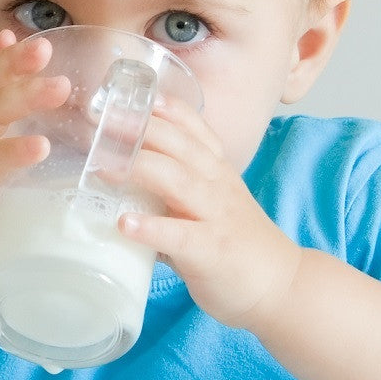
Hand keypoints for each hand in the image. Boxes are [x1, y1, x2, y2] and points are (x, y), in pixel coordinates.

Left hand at [117, 96, 302, 331]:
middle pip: (178, 145)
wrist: (282, 285)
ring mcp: (216, 216)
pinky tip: (125, 223)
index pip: (192, 127)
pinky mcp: (212, 251)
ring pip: (179, 180)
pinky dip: (152, 227)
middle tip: (98, 121)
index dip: (161, 109)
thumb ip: (172, 186)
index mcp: (215, 168)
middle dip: (139, 129)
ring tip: (103, 166)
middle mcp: (217, 184)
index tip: (125, 94)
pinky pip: (180, 236)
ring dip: (140, 168)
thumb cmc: (236, 241)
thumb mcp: (209, 201)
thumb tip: (119, 176)